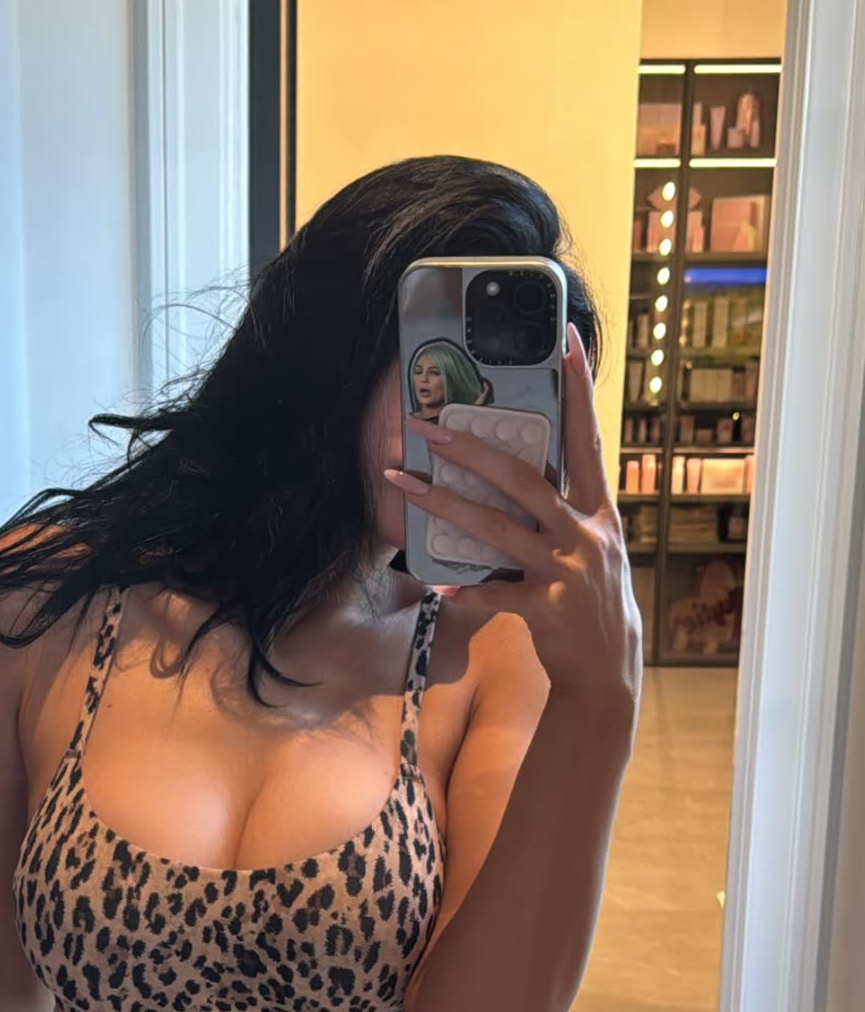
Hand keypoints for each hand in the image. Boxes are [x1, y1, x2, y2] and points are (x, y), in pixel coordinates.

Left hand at [384, 322, 643, 710]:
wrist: (608, 670)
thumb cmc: (590, 601)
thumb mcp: (591, 548)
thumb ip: (564, 511)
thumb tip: (522, 472)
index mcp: (599, 511)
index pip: (589, 439)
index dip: (580, 391)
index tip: (570, 341)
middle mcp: (586, 534)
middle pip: (524, 478)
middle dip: (473, 449)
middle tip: (430, 425)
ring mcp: (567, 571)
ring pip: (498, 529)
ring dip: (445, 505)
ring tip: (404, 484)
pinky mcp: (547, 609)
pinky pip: (495, 594)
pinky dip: (465, 590)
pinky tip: (436, 584)